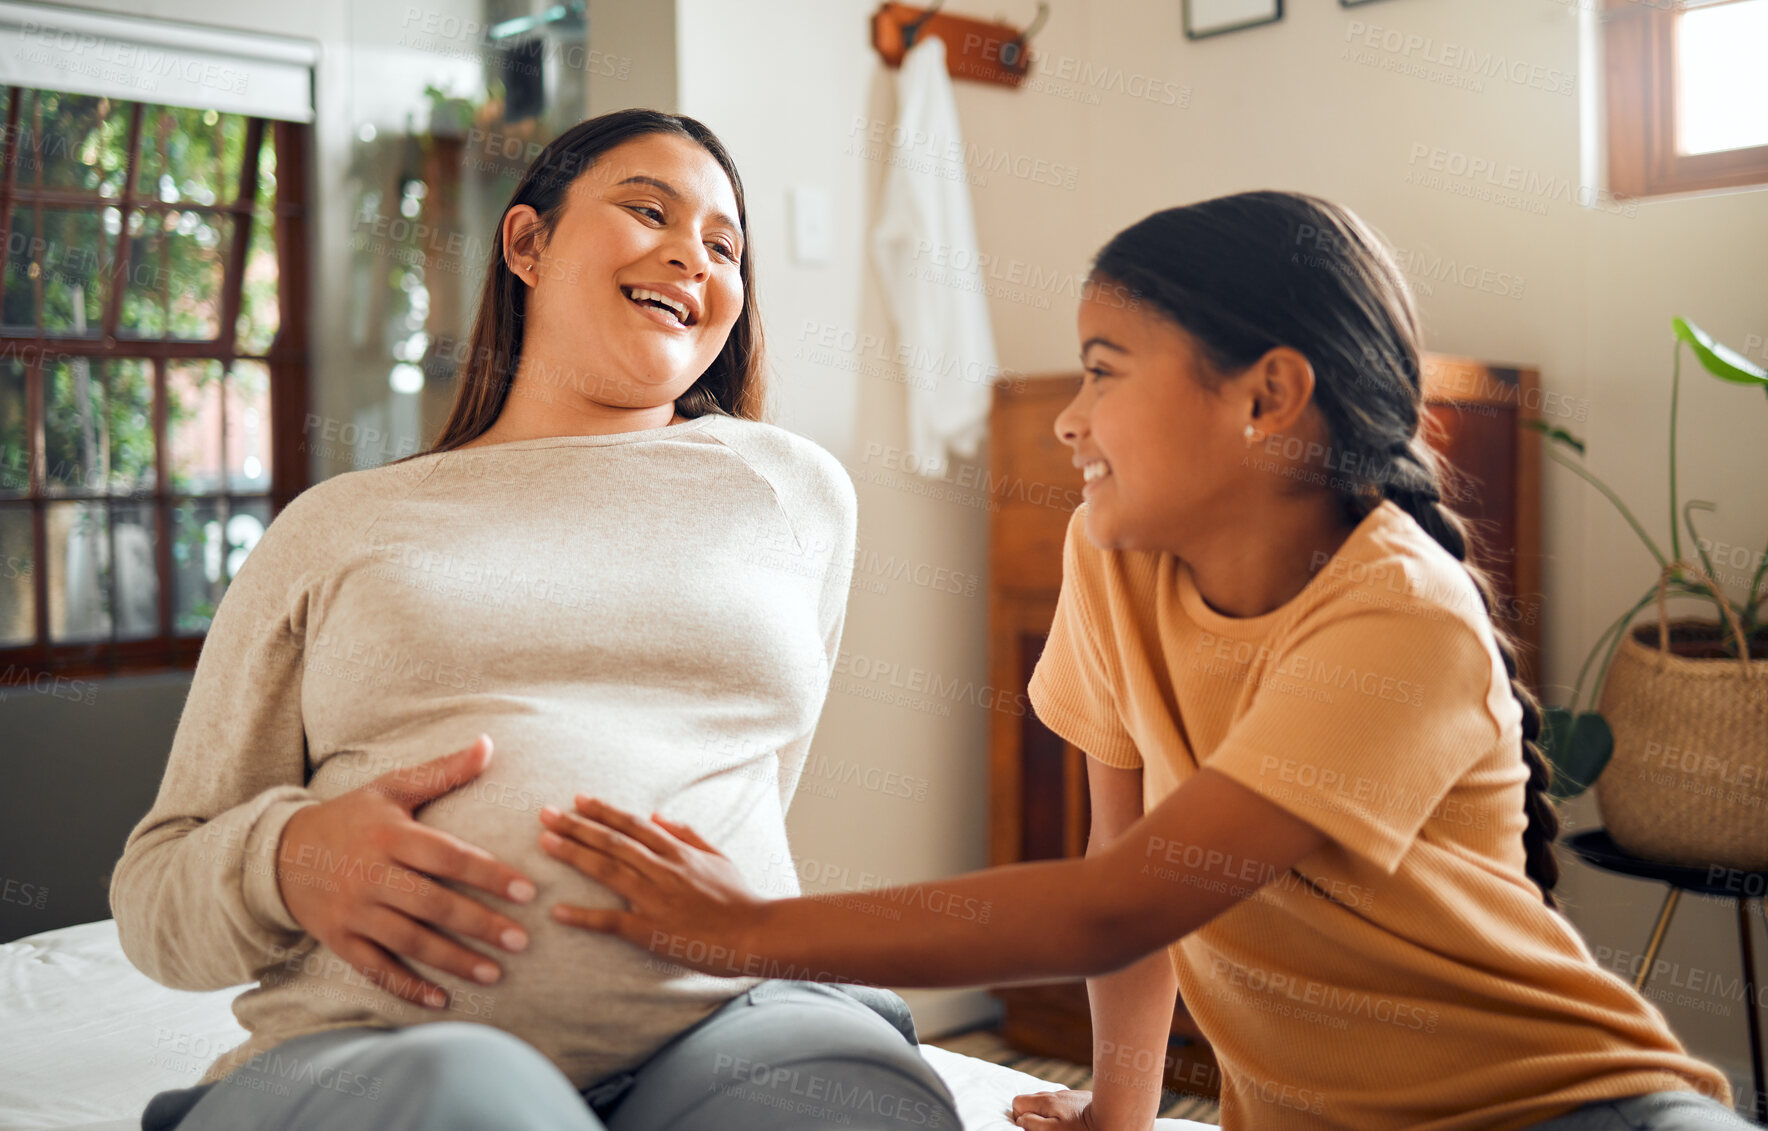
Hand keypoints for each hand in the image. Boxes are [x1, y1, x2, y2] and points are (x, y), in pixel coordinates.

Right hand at [274, 735, 535, 1008]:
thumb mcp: (391, 787)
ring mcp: (354, 912)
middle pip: (432, 904)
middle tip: (522, 940)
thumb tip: (488, 743)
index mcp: (390, 836)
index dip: (488, 875)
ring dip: (453, 960)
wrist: (280, 853)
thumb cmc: (351, 817)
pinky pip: (375, 968)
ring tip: (495, 973)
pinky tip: (441, 1000)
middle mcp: (371, 875)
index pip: (447, 857)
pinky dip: (406, 986)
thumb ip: (443, 771)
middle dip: (479, 924)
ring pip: (409, 940)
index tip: (527, 891)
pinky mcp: (339, 940)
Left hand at [539, 795, 766, 976]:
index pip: (633, 824)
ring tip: (545, 842)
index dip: (603, 811)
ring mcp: (655, 898)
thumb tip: (660, 815)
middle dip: (576, 825)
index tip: (578, 800)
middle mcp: (663, 869)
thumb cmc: (740, 897)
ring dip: (574, 854)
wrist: (756, 932)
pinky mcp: (651, 930)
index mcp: (678, 851)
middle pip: (612, 841)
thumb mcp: (718, 856)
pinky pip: (611, 921)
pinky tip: (559, 912)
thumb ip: (687, 834)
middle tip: (545, 813)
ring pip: (607, 870)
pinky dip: (584, 916)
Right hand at [1011, 1089, 1103, 1129]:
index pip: (1018, 1102)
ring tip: (1061, 1125)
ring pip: (1048, 1102)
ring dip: (1049, 1114)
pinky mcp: (1080, 1098)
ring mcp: (1067, 1095)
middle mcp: (1054, 1094)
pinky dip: (1063, 1112)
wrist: (1113, 1117)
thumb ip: (1033, 1124)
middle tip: (1047, 1129)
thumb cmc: (1082, 1128)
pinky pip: (1063, 1103)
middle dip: (1034, 1115)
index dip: (1020, 1117)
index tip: (1032, 1128)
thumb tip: (1021, 1119)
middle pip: (1032, 1101)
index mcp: (1045, 1101)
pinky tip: (1073, 1121)